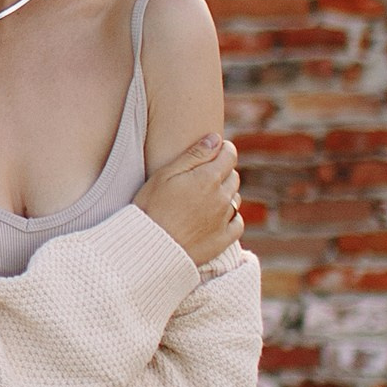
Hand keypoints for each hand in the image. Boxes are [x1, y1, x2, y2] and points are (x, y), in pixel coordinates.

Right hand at [135, 131, 244, 266]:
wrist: (149, 248)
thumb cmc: (151, 207)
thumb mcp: (166, 174)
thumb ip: (194, 154)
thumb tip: (216, 138)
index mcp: (208, 178)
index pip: (229, 155)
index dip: (224, 149)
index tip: (216, 150)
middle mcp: (221, 198)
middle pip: (233, 176)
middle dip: (223, 171)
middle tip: (205, 175)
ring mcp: (224, 220)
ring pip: (235, 199)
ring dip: (226, 194)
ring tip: (206, 197)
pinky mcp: (223, 240)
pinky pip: (237, 223)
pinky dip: (231, 217)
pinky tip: (218, 217)